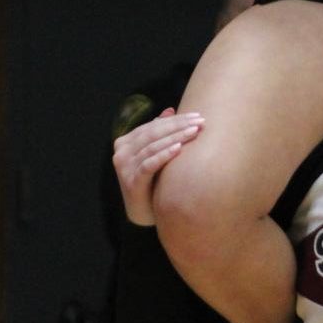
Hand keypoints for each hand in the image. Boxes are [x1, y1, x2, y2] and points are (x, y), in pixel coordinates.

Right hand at [112, 107, 203, 227]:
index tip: (197, 115)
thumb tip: (170, 110)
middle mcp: (122, 152)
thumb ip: (158, 134)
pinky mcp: (131, 182)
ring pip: (153, 146)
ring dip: (175, 137)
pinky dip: (164, 154)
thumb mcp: (153, 155)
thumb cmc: (151, 181)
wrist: (142, 213)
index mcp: (125, 142)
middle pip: (153, 133)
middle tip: (200, 121)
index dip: (176, 119)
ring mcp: (125, 167)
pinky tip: (179, 148)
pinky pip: (149, 165)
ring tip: (194, 131)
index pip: (153, 125)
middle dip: (178, 126)